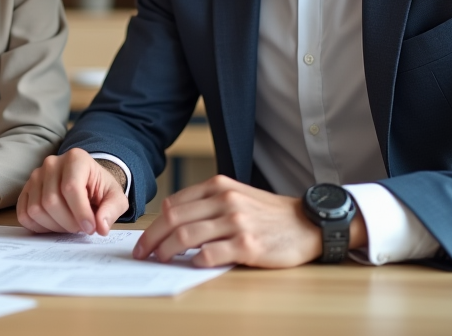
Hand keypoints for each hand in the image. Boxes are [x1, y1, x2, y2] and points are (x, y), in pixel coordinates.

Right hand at [17, 149, 128, 235]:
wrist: (86, 182)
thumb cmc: (100, 189)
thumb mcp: (115, 197)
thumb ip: (112, 210)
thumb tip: (101, 226)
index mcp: (76, 158)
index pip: (71, 188)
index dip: (80, 213)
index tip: (91, 228)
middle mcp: (51, 163)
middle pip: (51, 201)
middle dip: (68, 223)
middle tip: (81, 228)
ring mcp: (35, 176)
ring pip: (35, 209)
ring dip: (54, 226)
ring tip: (69, 225)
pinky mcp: (26, 190)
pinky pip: (23, 214)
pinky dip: (38, 226)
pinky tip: (54, 225)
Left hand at [133, 175, 358, 267]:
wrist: (308, 223)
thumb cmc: (269, 214)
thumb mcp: (236, 196)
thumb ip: (207, 203)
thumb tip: (172, 221)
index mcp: (218, 186)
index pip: (174, 204)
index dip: (153, 224)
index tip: (144, 239)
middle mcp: (225, 201)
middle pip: (174, 220)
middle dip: (152, 238)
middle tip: (143, 253)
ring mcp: (236, 222)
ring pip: (186, 236)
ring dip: (167, 251)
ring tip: (161, 260)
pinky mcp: (248, 245)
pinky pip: (211, 254)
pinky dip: (195, 261)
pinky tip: (192, 264)